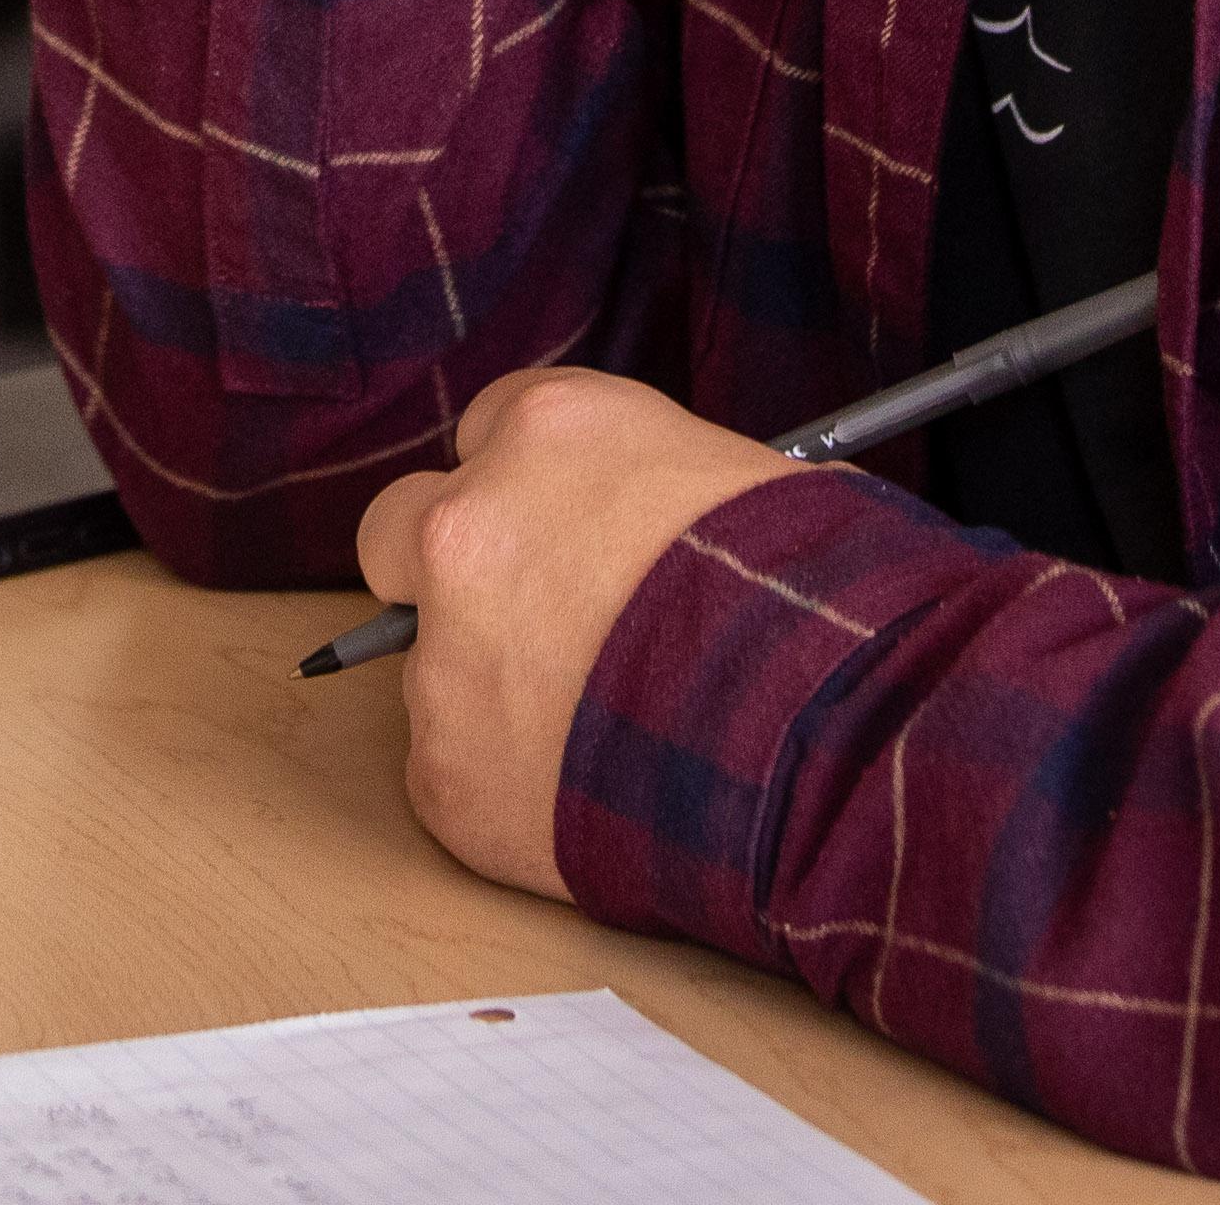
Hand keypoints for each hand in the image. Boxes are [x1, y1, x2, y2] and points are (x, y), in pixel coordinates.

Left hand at [347, 367, 807, 897]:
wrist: (819, 741)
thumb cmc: (811, 599)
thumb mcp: (743, 477)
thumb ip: (649, 483)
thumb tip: (654, 516)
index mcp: (547, 430)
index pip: (485, 433)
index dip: (530, 490)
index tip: (563, 529)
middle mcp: (468, 526)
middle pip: (400, 530)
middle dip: (450, 573)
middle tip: (533, 620)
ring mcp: (444, 655)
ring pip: (433, 665)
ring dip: (495, 690)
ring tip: (605, 728)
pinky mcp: (444, 772)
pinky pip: (457, 768)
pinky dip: (509, 785)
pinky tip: (592, 789)